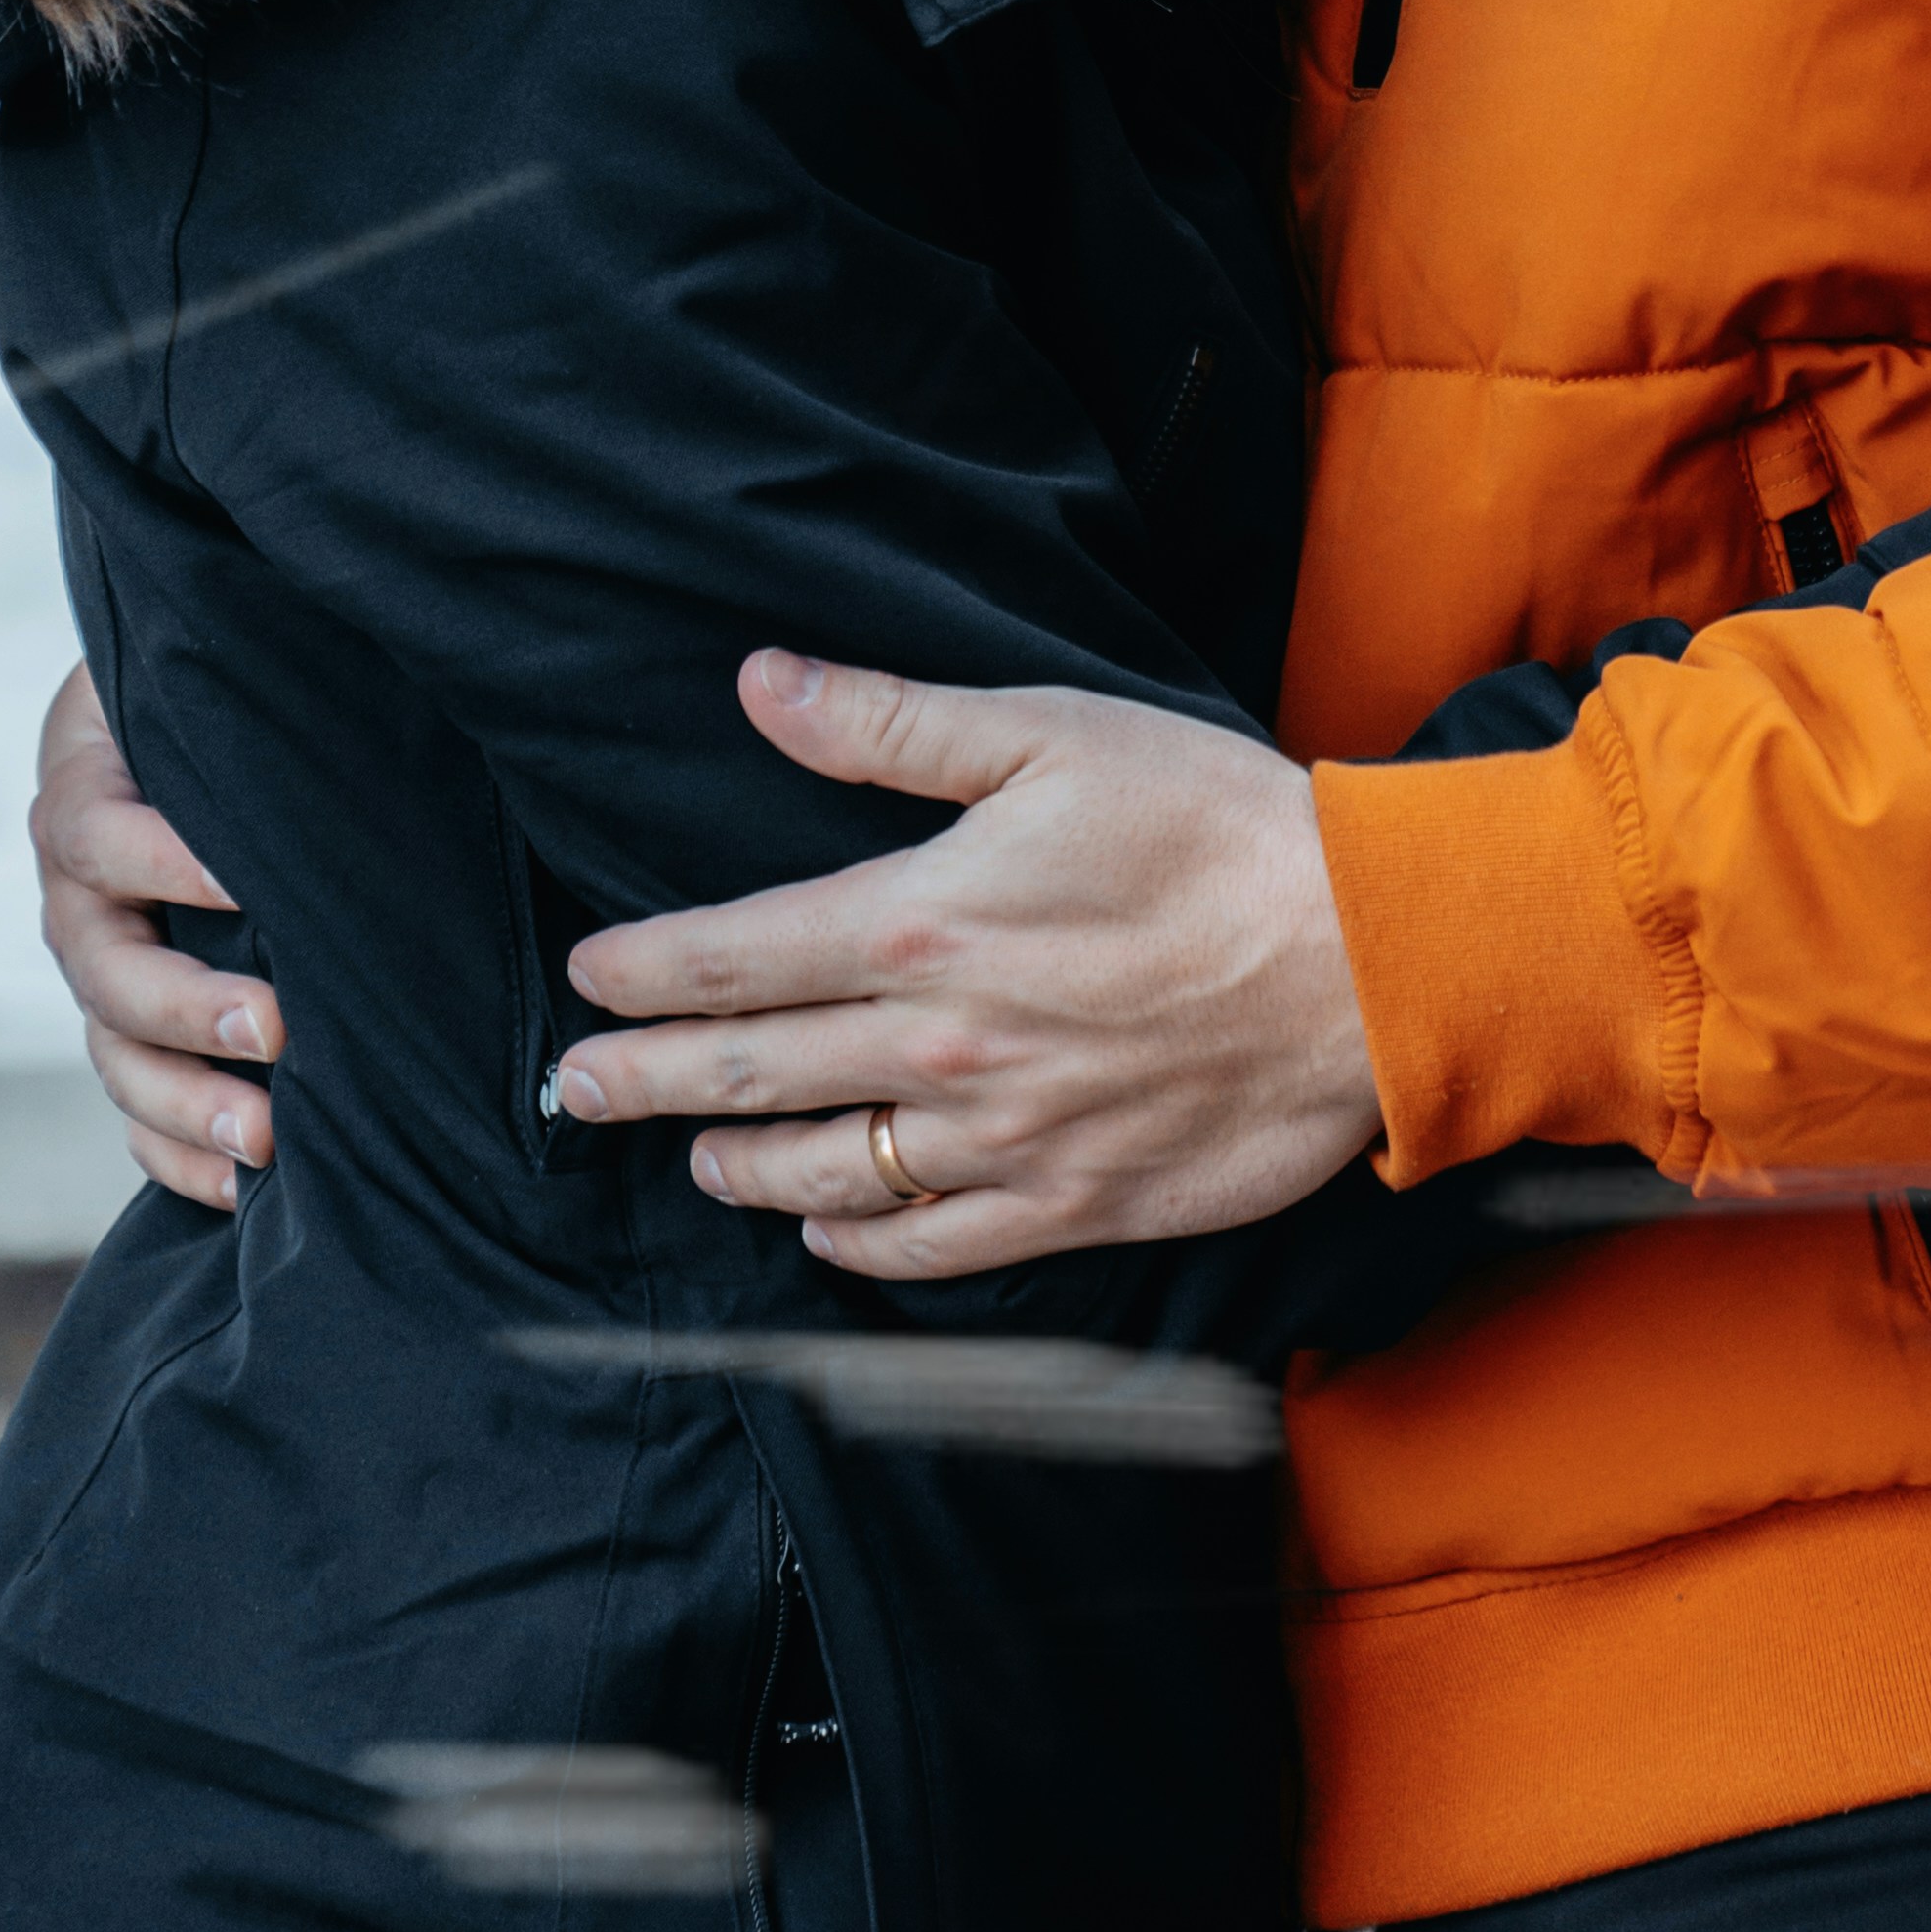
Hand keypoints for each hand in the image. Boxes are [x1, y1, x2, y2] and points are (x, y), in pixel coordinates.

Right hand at [31, 660, 277, 1211]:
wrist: (181, 731)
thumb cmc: (222, 691)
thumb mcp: (211, 674)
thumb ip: (246, 698)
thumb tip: (344, 691)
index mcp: (85, 792)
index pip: (99, 833)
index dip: (165, 862)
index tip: (249, 882)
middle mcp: (75, 893)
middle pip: (102, 968)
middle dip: (185, 1010)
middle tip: (274, 1029)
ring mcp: (96, 972)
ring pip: (113, 1054)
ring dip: (185, 1103)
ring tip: (266, 1138)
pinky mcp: (126, 1034)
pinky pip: (129, 1115)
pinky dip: (179, 1156)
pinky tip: (241, 1187)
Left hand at [549, 656, 1382, 1277]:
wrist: (1361, 961)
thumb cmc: (1211, 827)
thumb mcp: (1047, 736)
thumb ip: (888, 723)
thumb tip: (759, 685)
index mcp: (917, 923)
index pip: (730, 961)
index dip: (641, 975)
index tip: (586, 982)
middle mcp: (934, 1048)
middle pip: (742, 1079)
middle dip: (638, 1083)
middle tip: (568, 1090)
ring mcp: (996, 1140)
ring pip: (818, 1171)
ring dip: (733, 1164)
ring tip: (690, 1153)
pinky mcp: (1064, 1204)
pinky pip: (924, 1246)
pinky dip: (854, 1241)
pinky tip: (823, 1229)